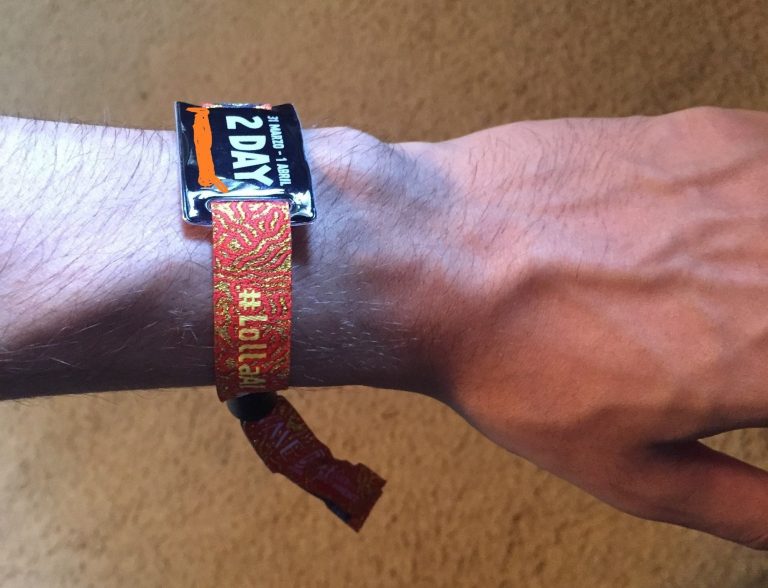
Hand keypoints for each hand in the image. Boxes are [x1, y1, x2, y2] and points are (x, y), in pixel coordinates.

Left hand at [387, 107, 767, 548]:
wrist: (438, 257)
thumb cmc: (518, 367)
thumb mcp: (631, 473)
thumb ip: (744, 505)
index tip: (753, 383)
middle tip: (734, 342)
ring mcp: (760, 184)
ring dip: (766, 267)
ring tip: (718, 295)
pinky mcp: (717, 135)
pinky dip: (765, 209)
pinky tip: (722, 234)